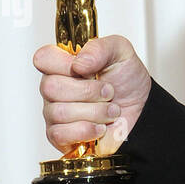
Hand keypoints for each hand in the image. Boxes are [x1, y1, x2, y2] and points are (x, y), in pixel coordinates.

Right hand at [33, 34, 151, 157]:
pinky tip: (100, 127)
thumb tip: (79, 63)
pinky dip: (87, 130)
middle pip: (50, 87)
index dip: (64, 64)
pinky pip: (60, 133)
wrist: (142, 111)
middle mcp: (55, 88)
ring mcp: (55, 113)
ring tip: (110, 111)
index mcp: (63, 65)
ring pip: (59, 112)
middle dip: (88, 91)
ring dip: (94, 112)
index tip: (86, 69)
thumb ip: (100, 47)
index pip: (42, 59)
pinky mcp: (61, 136)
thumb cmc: (127, 82)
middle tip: (108, 92)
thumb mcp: (121, 52)